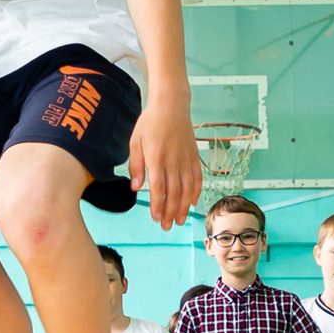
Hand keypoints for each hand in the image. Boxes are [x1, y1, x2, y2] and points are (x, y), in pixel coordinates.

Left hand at [128, 98, 200, 231]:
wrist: (171, 105)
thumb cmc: (149, 123)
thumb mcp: (135, 141)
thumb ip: (136, 165)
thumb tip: (136, 187)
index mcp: (157, 158)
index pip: (159, 187)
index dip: (159, 205)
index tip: (157, 218)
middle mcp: (173, 161)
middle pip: (174, 192)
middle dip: (171, 212)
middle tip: (167, 227)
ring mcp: (186, 159)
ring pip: (187, 188)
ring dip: (184, 207)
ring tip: (180, 221)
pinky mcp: (194, 156)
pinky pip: (197, 177)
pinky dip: (196, 191)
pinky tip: (192, 202)